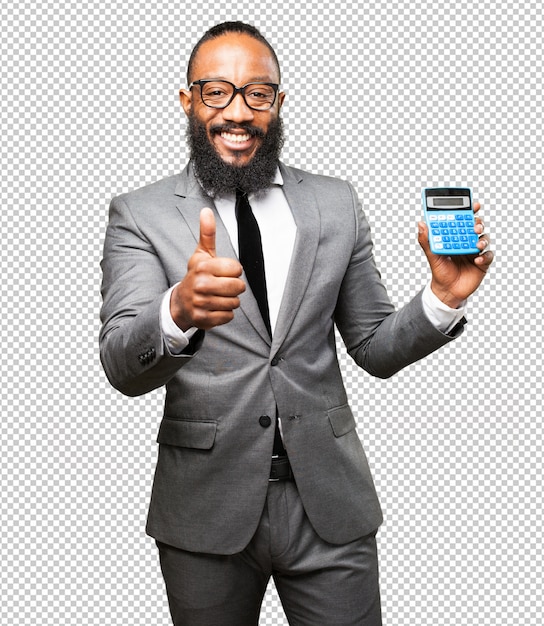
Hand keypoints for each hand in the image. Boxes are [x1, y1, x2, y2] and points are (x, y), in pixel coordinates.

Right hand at [170, 208, 245, 329]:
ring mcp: (201, 303)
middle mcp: (201, 284)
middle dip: (235, 287)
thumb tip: (206, 210)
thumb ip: (207, 234)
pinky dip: (224, 314)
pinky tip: (214, 308)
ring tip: (218, 297)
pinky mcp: (203, 319)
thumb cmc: (196, 276)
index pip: (237, 269)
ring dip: (230, 301)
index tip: (223, 273)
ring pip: (235, 303)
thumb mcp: (201, 255)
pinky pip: (228, 317)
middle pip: (238, 287)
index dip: (234, 271)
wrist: (180, 303)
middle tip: (223, 287)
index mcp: (203, 267)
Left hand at [417, 202, 493, 307]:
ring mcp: (476, 252)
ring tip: (477, 243)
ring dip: (483, 239)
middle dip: (478, 223)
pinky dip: (485, 256)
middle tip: (475, 225)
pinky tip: (477, 259)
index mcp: (456, 237)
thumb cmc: (440, 272)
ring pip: (484, 239)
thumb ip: (426, 241)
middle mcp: (467, 242)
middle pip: (476, 227)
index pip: (464, 220)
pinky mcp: (483, 263)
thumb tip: (421, 223)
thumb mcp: (432, 255)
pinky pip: (488, 256)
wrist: (446, 291)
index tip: (472, 205)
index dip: (469, 211)